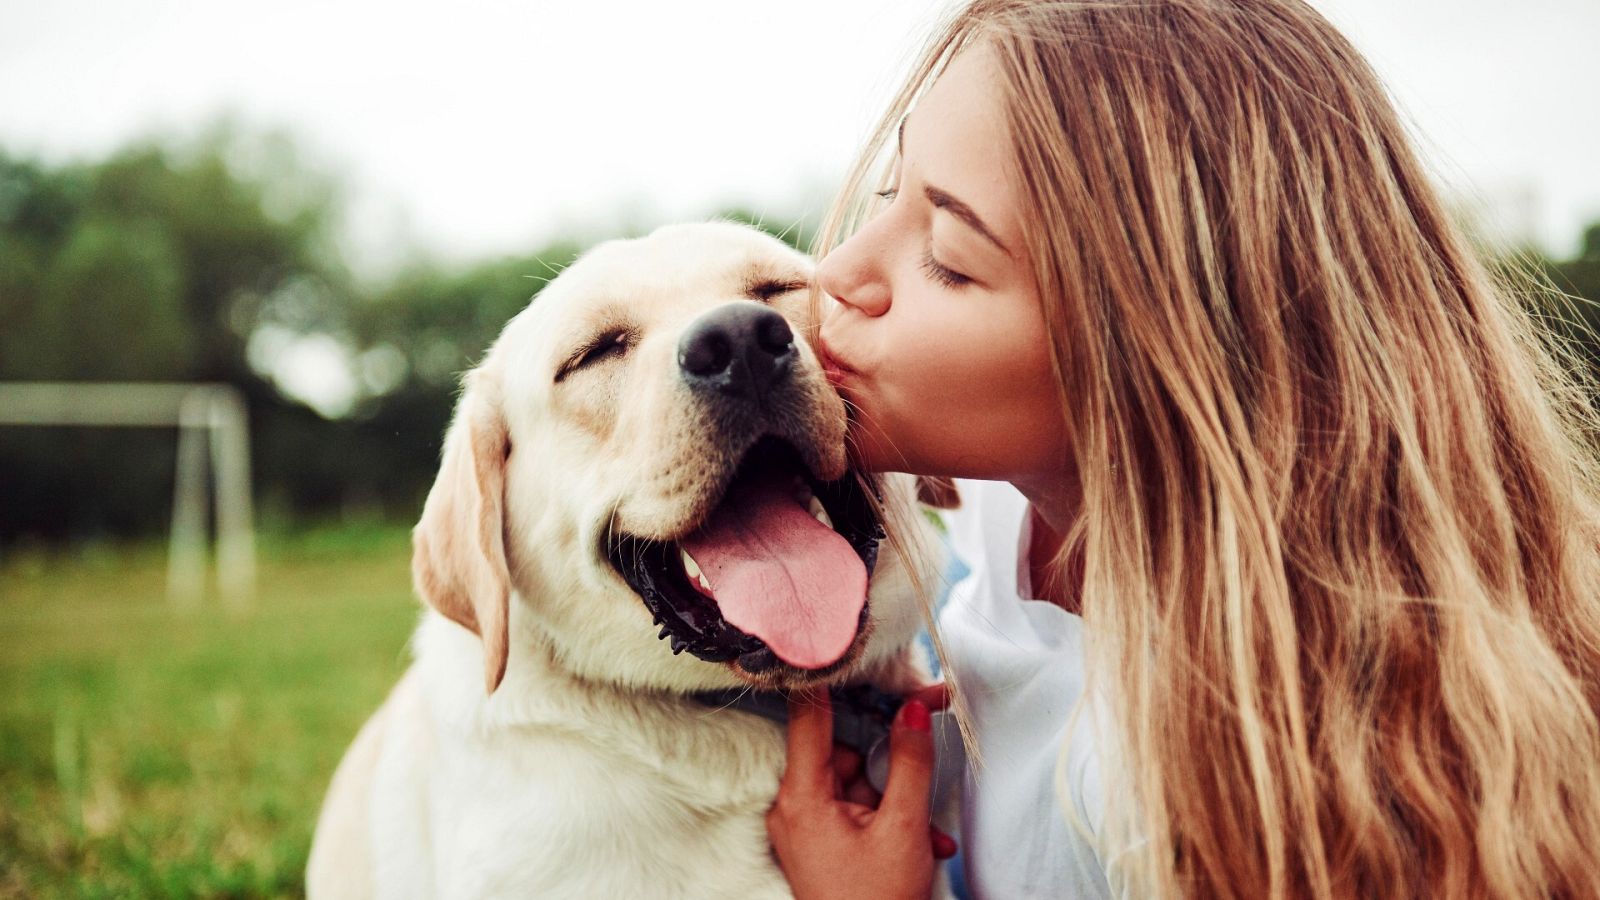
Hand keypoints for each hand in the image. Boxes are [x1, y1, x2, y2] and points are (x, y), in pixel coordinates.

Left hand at [766, 685, 956, 899]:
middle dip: (888, 759)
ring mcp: (806, 827)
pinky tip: (922, 843)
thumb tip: (913, 709)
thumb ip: (907, 762)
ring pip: (856, 782)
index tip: (850, 647)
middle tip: (927, 743)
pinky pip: (857, 810)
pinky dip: (889, 819)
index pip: (808, 717)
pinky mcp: (821, 842)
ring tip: (927, 831)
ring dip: (897, 797)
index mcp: (801, 798)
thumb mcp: (902, 826)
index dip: (833, 680)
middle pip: (842, 751)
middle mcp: (794, 807)